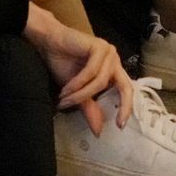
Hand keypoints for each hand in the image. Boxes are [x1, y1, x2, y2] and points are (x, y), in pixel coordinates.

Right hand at [25, 3, 135, 135]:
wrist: (49, 43)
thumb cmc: (63, 64)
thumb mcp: (77, 92)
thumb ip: (89, 108)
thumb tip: (98, 131)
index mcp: (112, 72)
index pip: (126, 91)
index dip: (127, 108)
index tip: (120, 126)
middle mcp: (114, 62)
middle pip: (125, 86)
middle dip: (123, 105)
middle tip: (116, 122)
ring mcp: (108, 53)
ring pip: (100, 82)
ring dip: (81, 94)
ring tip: (65, 100)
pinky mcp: (99, 47)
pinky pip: (91, 72)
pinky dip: (77, 83)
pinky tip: (66, 89)